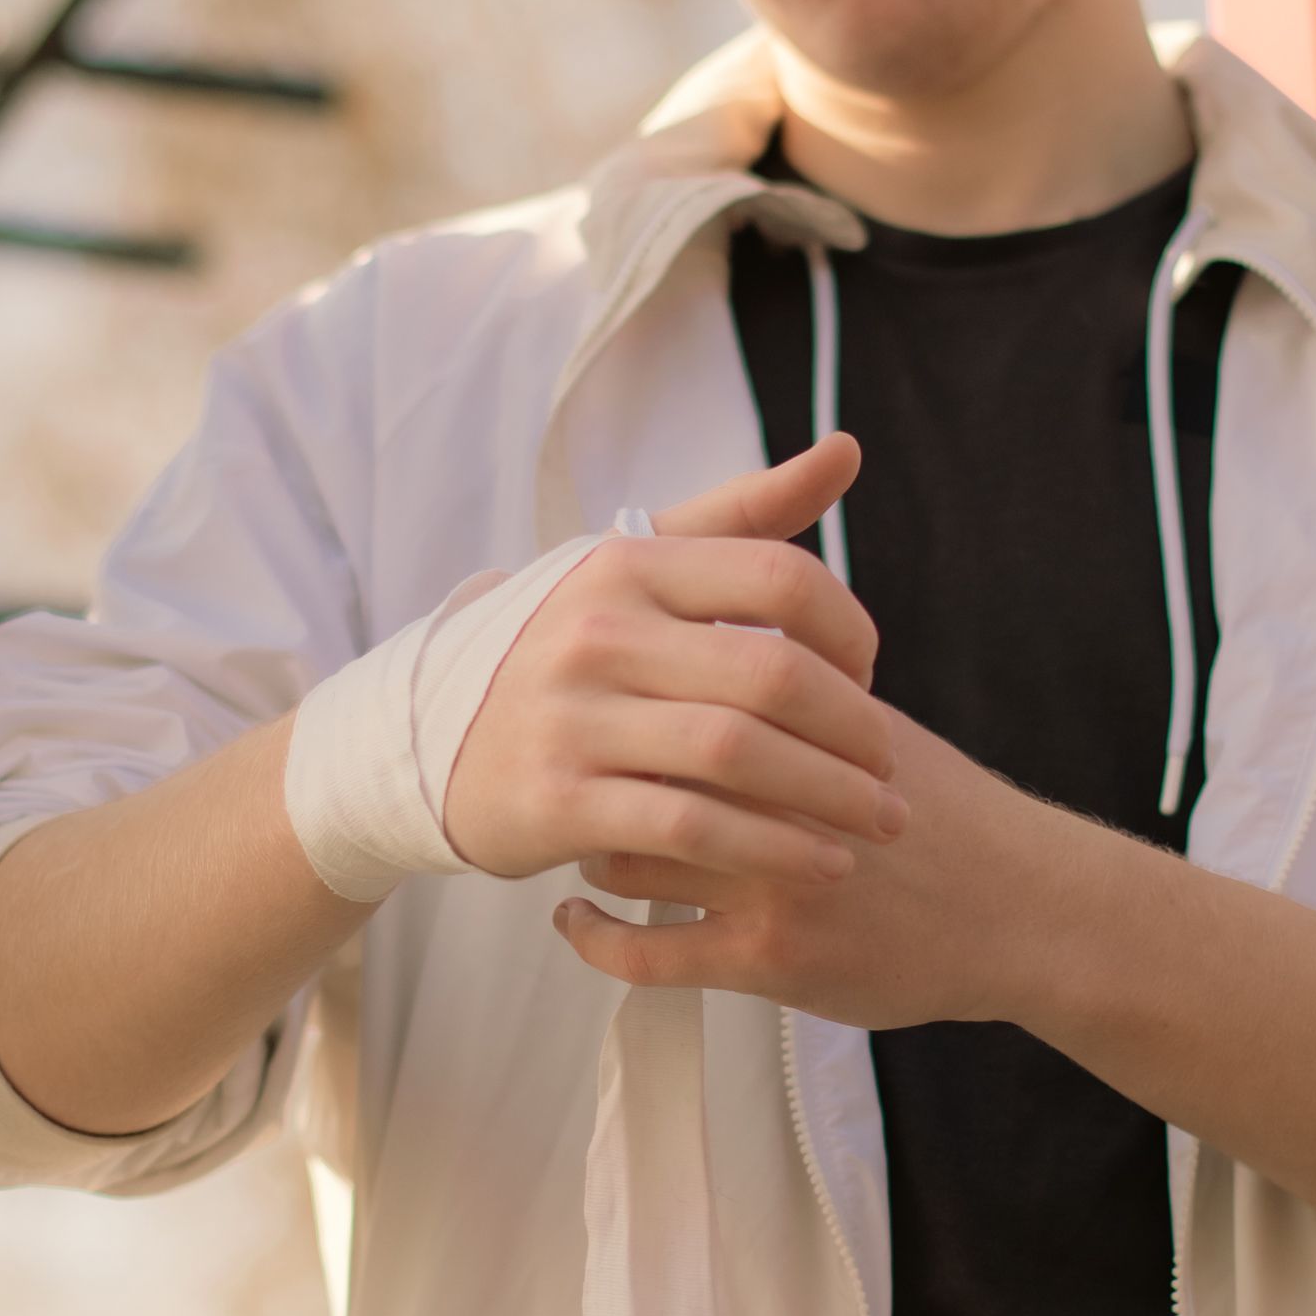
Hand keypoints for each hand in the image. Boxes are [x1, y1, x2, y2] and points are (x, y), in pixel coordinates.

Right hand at [438, 434, 906, 887]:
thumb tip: (847, 450)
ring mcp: (573, 717)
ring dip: (832, 796)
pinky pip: (692, 826)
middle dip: (855, 729)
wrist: (424, 742)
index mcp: (627, 564)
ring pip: (740, 754)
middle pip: (772, 675)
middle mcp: (598, 632)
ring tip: (883, 821)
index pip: (778, 578)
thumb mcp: (634, 567)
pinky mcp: (558, 801)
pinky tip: (823, 864)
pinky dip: (772, 849)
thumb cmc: (562, 651)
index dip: (849, 630)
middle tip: (892, 768)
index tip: (868, 675)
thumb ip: (742, 514)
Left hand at [552, 704, 1093, 1026]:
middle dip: (596, 768)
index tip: (593, 699)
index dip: (621, 693)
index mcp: (801, 723)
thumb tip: (706, 631)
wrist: (1019, 911)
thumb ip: (792, 684)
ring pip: (628, 853)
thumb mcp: (873, 727)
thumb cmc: (942, 815)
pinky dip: (595, 936)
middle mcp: (779, 794)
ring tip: (583, 835)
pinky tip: (576, 919)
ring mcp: (771, 878)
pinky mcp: (768, 957)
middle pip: (638, 763)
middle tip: (576, 769)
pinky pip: (646, 953)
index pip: (675, 688)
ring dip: (593, 844)